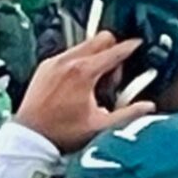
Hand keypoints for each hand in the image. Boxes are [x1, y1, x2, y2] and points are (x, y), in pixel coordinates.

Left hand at [15, 32, 155, 152]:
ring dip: (96, 58)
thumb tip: (147, 107)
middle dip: (112, 53)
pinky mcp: (45, 68)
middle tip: (112, 78)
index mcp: (83, 72)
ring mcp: (54, 63)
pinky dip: (79, 63)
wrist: (30, 138)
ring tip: (95, 86)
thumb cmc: (60, 134)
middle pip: (100, 39)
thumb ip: (128, 115)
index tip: (137, 45)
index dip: (130, 47)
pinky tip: (80, 86)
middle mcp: (67, 62)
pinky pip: (69, 55)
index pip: (115, 51)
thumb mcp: (100, 127)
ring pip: (84, 46)